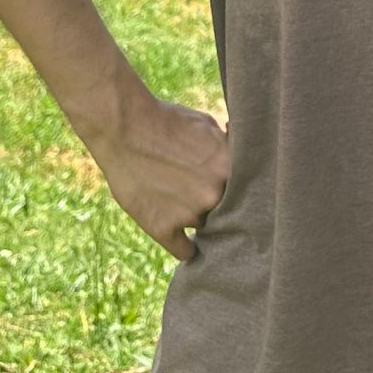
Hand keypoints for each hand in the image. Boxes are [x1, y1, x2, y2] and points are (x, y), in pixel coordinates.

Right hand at [86, 87, 231, 262]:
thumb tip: (247, 157)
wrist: (124, 127)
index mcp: (229, 168)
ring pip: (205, 227)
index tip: (238, 196)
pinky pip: (184, 251)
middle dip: (220, 205)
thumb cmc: (167, 121)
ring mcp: (188, 214)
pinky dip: (186, 249)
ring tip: (188, 209)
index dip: (242, 193)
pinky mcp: (162, 228)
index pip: (248, 193)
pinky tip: (188, 244)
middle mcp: (214, 194)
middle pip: (227, 211)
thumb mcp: (209, 125)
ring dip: (199, 220)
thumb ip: (229, 149)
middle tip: (208, 198)